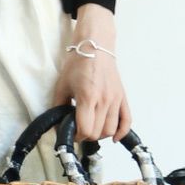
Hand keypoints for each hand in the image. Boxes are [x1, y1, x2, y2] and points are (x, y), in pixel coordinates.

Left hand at [51, 3, 131, 143]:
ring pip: (111, 130)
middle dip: (87, 135)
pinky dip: (121, 132)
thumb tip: (57, 125)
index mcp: (88, 97)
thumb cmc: (78, 63)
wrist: (95, 47)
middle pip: (98, 132)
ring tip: (92, 128)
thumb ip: (58, 107)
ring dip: (100, 134)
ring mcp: (115, 99)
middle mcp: (104, 100)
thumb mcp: (62, 85)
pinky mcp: (122, 97)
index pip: (86, 130)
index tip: (72, 133)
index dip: (77, 136)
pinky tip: (114, 137)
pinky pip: (127, 120)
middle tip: (79, 129)